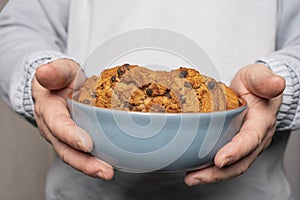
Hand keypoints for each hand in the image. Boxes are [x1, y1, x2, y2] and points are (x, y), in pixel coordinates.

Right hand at [32, 59, 113, 179]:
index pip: (57, 124)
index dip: (69, 135)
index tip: (86, 144)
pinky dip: (97, 160)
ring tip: (109, 173)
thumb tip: (44, 72)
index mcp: (49, 109)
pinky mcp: (76, 140)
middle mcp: (54, 128)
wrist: (61, 86)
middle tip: (104, 170)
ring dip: (92, 167)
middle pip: (66, 150)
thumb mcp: (60, 69)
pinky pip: (84, 153)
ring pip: (75, 156)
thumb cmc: (62, 78)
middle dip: (84, 162)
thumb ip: (54, 71)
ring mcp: (64, 137)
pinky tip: (112, 164)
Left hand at [184, 63, 284, 185]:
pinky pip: (225, 160)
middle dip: (218, 173)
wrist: (255, 89)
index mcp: (262, 121)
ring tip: (190, 178)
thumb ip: (265, 80)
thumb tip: (277, 83)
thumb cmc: (255, 83)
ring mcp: (246, 144)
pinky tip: (193, 169)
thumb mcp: (258, 76)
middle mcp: (255, 137)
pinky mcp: (235, 145)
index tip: (220, 159)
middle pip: (240, 161)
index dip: (236, 150)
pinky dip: (209, 168)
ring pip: (232, 166)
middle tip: (195, 177)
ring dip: (211, 174)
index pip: (250, 139)